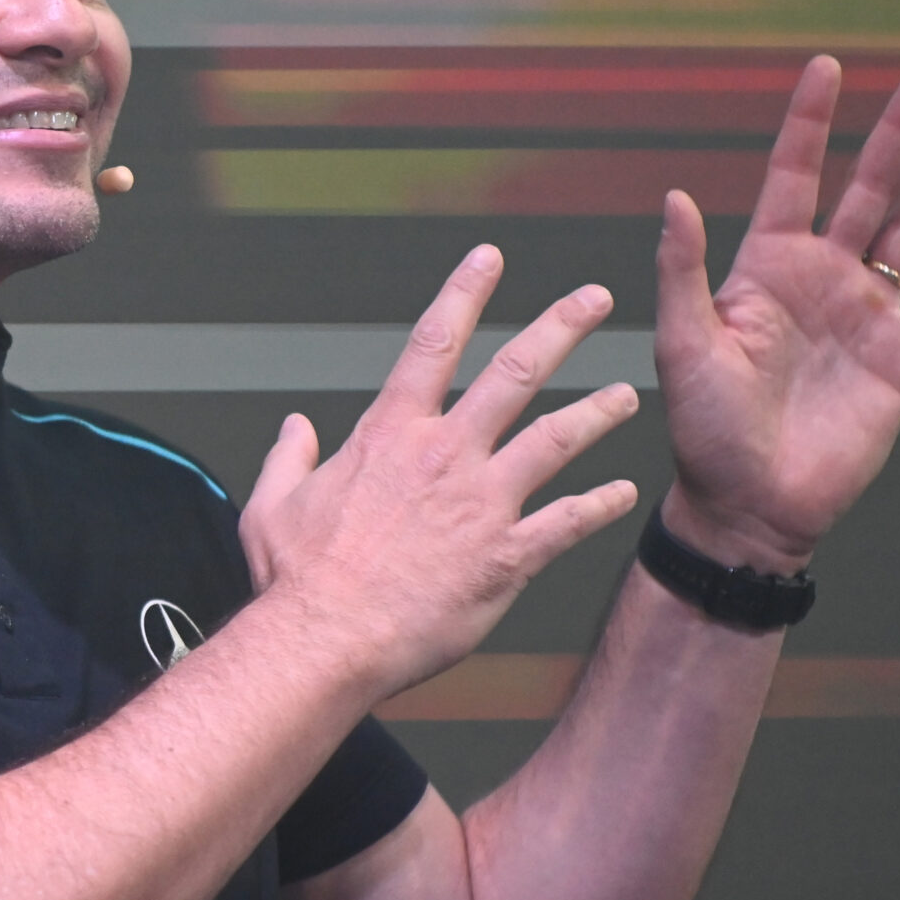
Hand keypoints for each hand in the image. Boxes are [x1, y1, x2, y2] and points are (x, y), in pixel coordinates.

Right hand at [240, 248, 641, 700]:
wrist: (325, 640)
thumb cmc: (296, 581)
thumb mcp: (273, 506)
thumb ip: (288, 457)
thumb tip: (293, 427)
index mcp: (390, 435)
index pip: (433, 343)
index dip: (464, 293)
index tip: (489, 259)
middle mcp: (444, 456)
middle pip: (515, 373)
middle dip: (560, 327)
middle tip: (595, 298)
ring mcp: (481, 504)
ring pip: (555, 440)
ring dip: (597, 413)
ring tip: (627, 396)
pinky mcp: (506, 557)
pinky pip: (567, 522)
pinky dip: (599, 506)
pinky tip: (623, 494)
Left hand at [656, 57, 899, 570]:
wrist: (748, 507)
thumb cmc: (704, 431)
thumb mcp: (684, 346)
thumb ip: (683, 272)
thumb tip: (673, 196)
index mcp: (765, 269)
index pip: (790, 178)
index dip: (808, 124)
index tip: (827, 67)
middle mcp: (820, 281)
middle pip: (866, 190)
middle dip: (895, 135)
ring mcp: (864, 318)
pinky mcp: (899, 363)